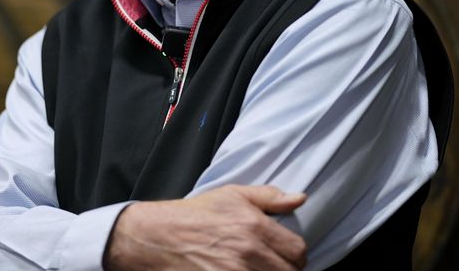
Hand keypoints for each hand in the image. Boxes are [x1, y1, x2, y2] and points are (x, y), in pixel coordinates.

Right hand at [103, 185, 307, 270]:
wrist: (158, 237)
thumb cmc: (195, 214)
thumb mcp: (232, 195)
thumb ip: (269, 197)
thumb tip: (300, 198)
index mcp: (255, 226)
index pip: (298, 250)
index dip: (295, 254)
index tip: (286, 255)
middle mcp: (248, 252)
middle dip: (285, 269)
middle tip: (271, 264)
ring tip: (257, 269)